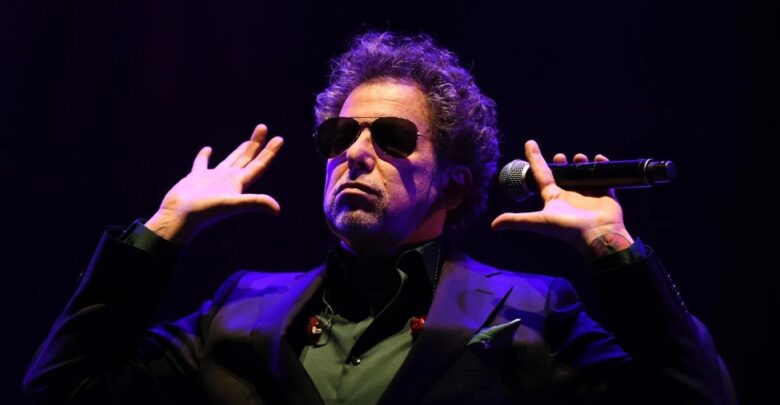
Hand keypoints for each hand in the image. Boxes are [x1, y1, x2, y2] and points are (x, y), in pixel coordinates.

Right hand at [145, 124, 283, 243]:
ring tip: (248, 140)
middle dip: (256, 144)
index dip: (270, 152)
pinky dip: (204, 156)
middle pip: (247, 159)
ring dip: (239, 150)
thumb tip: (277, 210)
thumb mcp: (232, 204)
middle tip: (263, 127)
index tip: (279, 138)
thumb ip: (255, 203)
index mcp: (238, 183)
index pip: (259, 165)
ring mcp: (213, 179)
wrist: (178, 216)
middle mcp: (228, 180)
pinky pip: (202, 163)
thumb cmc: (204, 211)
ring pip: (230, 160)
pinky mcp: (196, 178)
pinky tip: (208, 149)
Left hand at [491, 140, 632, 256]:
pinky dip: (601, 165)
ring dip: (580, 162)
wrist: (597, 235)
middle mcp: (569, 194)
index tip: (529, 142)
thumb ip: (517, 220)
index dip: (534, 158)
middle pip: (563, 174)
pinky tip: (598, 159)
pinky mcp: (605, 193)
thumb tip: (493, 225)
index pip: (541, 173)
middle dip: (561, 162)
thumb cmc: (567, 228)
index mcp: (553, 197)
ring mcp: (588, 193)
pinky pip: (604, 176)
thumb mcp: (539, 221)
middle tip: (560, 157)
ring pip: (582, 173)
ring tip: (579, 157)